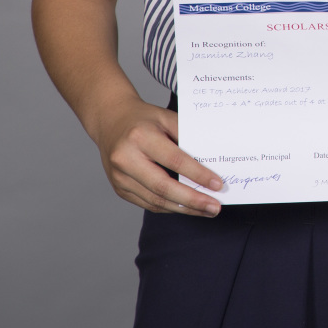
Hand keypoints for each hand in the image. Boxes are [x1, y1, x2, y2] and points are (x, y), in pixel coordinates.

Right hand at [87, 93, 222, 215]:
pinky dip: (170, 207)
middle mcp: (125, 159)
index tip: (217, 185)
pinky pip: (148, 203)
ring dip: (183, 208)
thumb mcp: (167, 117)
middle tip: (215, 207)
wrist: (110, 121)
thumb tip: (211, 162)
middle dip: (192, 200)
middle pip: (163, 187)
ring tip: (206, 210)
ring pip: (155, 200)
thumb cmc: (144, 119)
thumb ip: (187, 137)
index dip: (197, 174)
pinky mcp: (119, 188)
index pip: (174, 160)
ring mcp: (119, 177)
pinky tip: (187, 207)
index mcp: (140, 137)